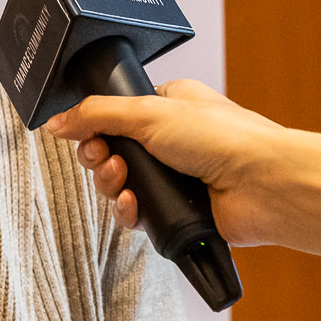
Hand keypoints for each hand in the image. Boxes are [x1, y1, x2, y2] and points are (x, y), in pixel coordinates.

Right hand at [42, 79, 320, 262]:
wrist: (263, 185)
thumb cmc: (225, 139)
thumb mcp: (149, 112)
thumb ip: (97, 114)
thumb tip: (57, 122)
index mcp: (169, 106)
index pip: (116, 114)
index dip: (96, 127)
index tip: (86, 135)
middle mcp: (171, 141)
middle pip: (112, 152)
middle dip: (100, 159)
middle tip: (104, 160)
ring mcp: (175, 178)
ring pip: (121, 186)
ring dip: (111, 186)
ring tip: (121, 184)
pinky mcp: (178, 212)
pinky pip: (137, 214)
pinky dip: (128, 211)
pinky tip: (132, 205)